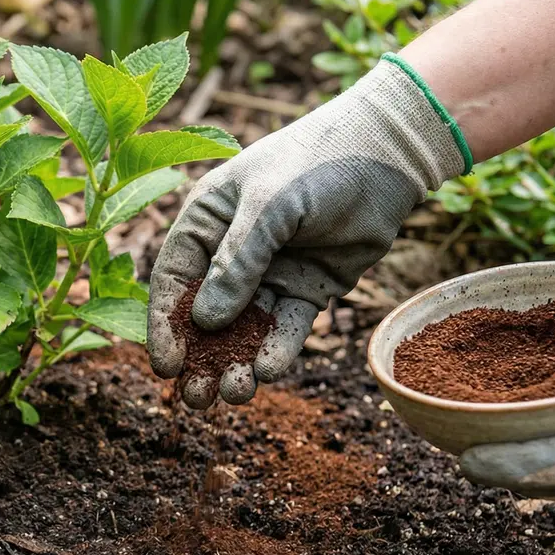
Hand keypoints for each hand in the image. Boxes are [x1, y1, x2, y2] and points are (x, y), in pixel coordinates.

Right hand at [147, 57, 466, 407]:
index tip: (166, 366)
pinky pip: (286, 327)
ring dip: (237, 362)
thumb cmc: (317, 163)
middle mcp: (231, 252)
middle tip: (195, 398)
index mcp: (207, 223)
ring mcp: (270, 273)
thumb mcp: (269, 206)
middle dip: (199, 358)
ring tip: (236, 393)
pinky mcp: (307, 289)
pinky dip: (278, 350)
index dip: (166, 325)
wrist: (388, 155)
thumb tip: (206, 322)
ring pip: (245, 329)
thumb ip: (237, 262)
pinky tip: (270, 370)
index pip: (173, 281)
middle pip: (205, 316)